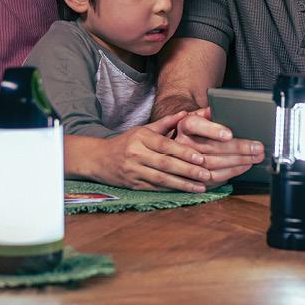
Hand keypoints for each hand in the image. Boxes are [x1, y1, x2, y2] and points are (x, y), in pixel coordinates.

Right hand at [94, 112, 212, 191]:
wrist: (98, 158)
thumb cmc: (125, 142)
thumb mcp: (142, 130)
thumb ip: (165, 123)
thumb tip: (185, 114)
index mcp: (140, 138)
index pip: (165, 145)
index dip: (183, 152)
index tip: (200, 158)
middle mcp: (136, 154)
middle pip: (165, 164)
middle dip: (187, 170)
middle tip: (206, 174)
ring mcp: (134, 171)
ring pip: (161, 179)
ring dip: (183, 184)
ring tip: (201, 186)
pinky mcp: (133, 184)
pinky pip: (155, 188)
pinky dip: (172, 190)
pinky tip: (186, 191)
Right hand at [171, 105, 266, 184]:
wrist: (182, 149)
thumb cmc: (198, 129)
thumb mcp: (201, 117)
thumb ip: (211, 113)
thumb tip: (224, 109)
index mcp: (184, 125)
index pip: (195, 125)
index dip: (212, 130)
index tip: (229, 134)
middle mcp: (183, 144)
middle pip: (211, 147)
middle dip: (238, 147)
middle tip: (256, 147)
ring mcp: (187, 162)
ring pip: (214, 163)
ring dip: (239, 160)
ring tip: (255, 156)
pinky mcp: (195, 176)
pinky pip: (214, 175)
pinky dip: (233, 171)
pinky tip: (245, 165)